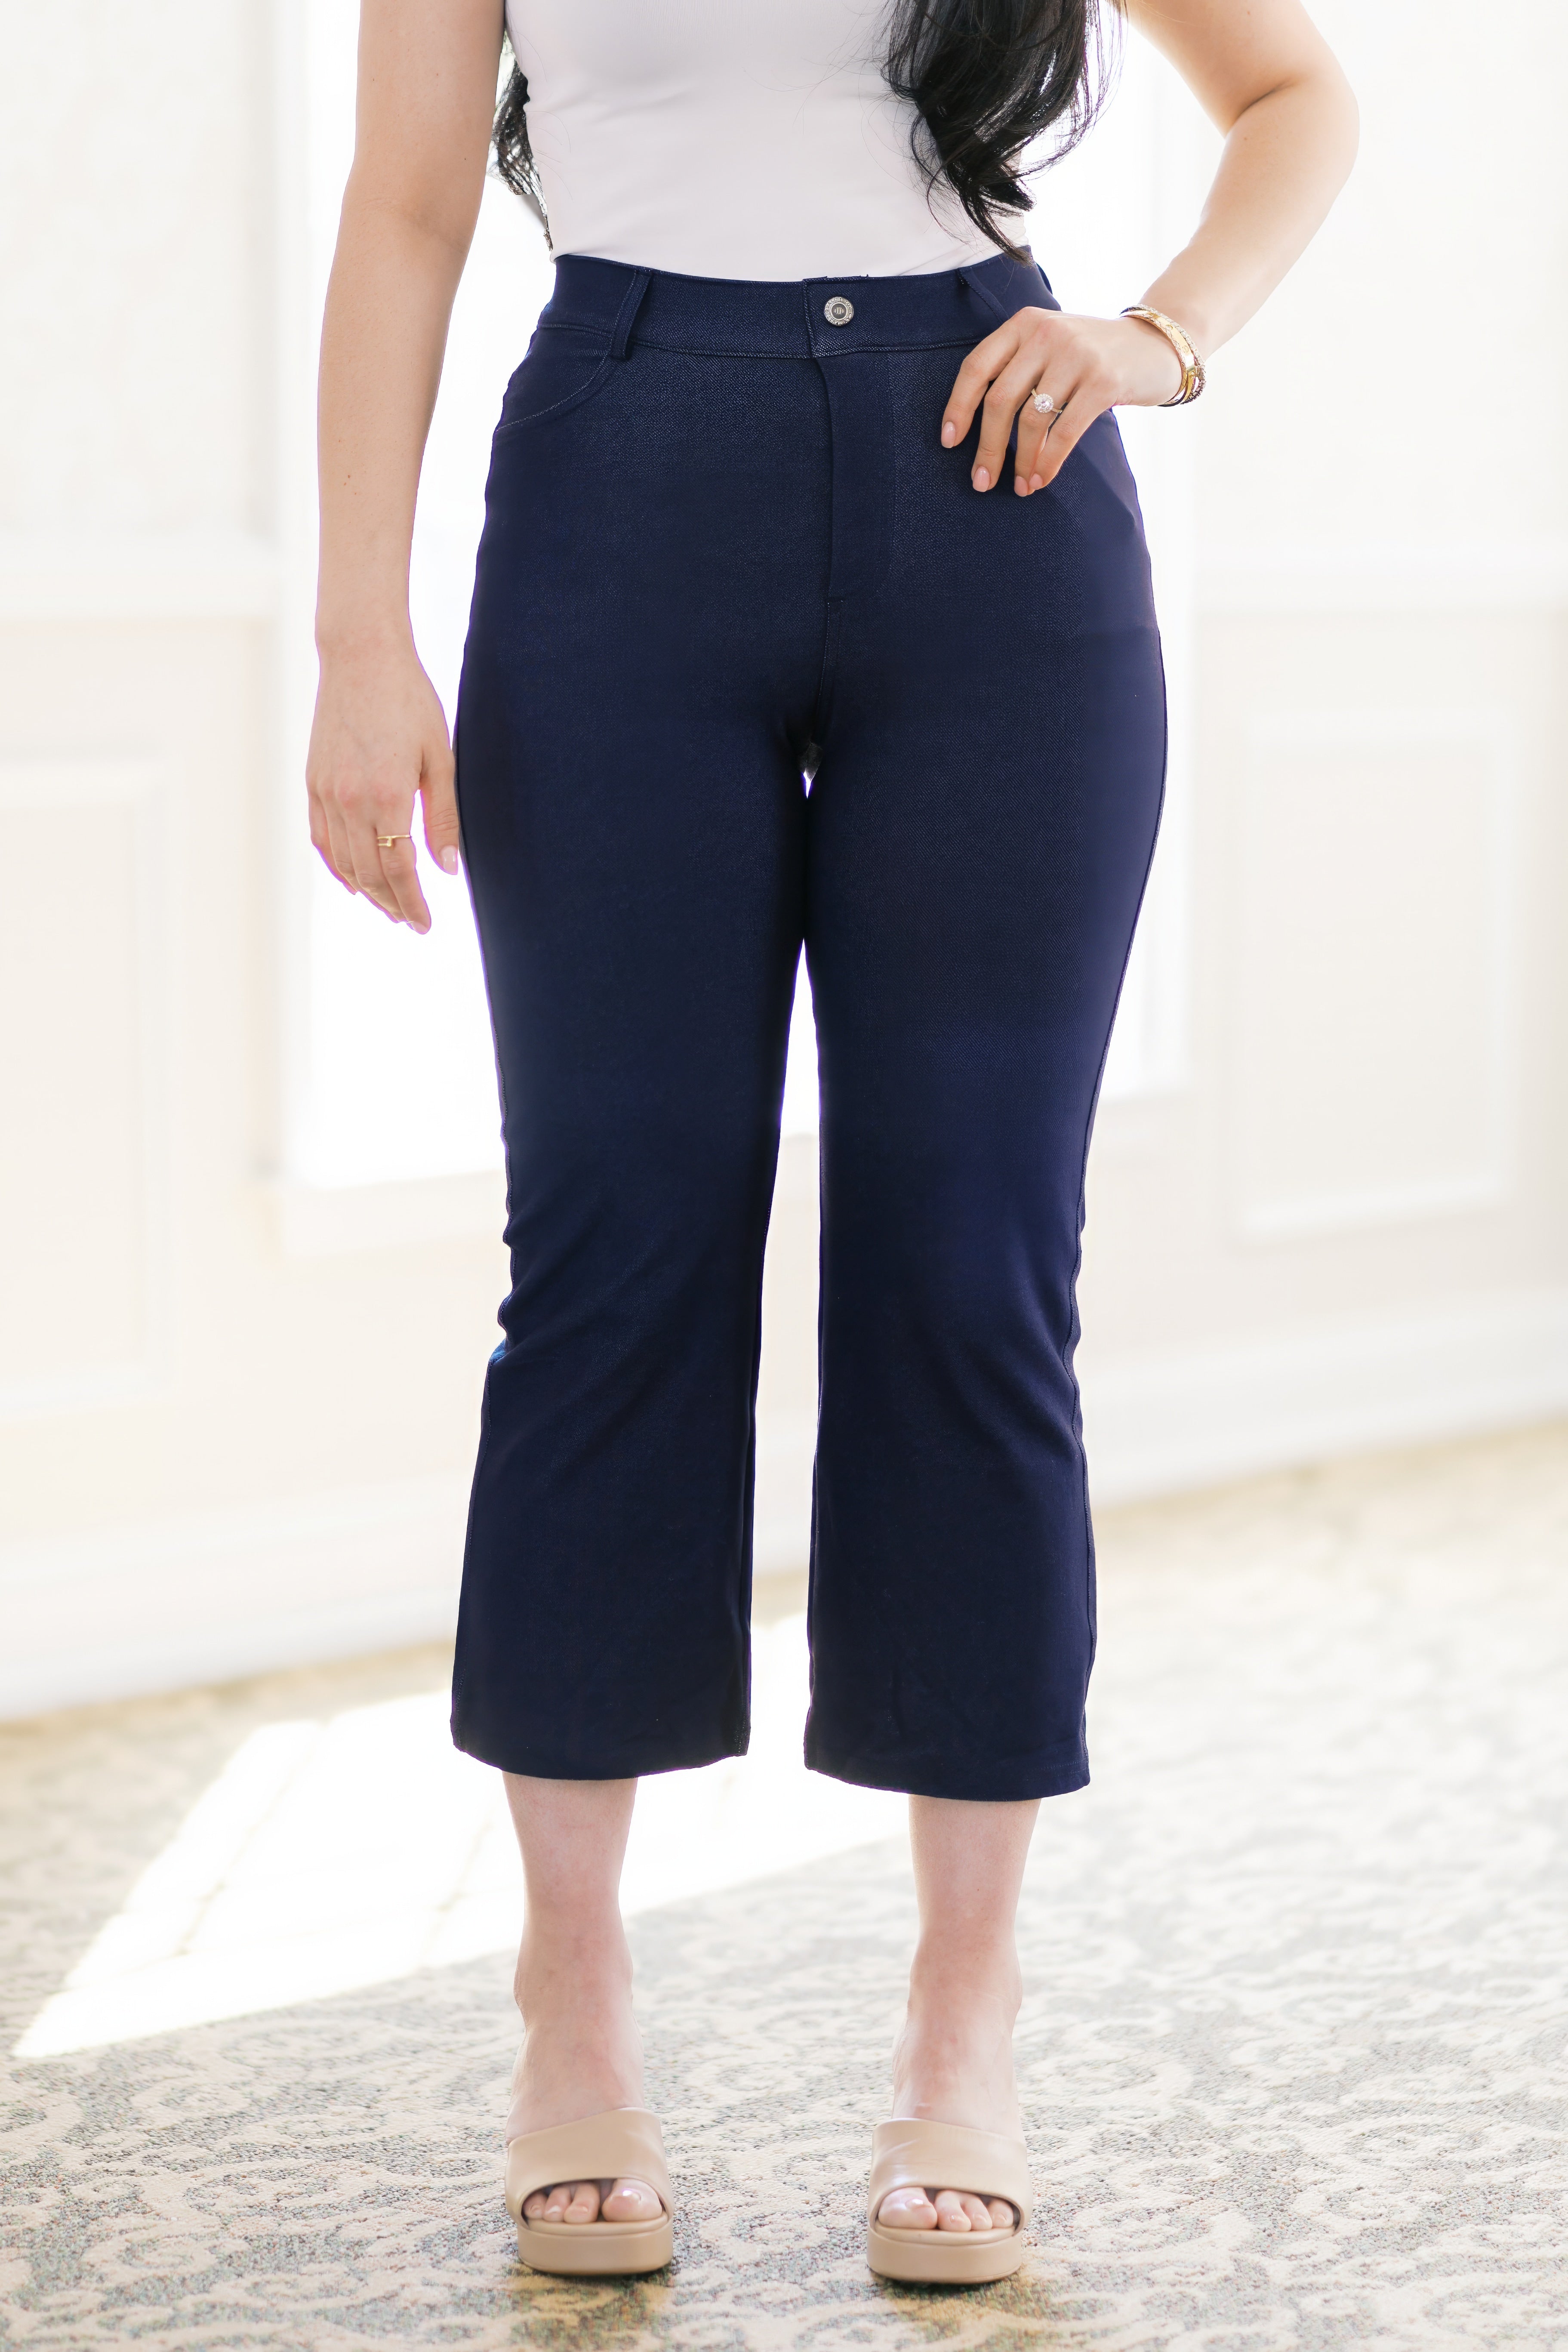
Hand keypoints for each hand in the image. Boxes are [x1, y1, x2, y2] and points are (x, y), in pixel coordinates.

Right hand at [306, 633, 459, 931]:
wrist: (361, 658)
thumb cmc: (410, 701)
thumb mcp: (440, 757)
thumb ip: (442, 816)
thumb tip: (448, 869)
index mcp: (388, 795)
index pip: (400, 869)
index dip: (413, 902)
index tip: (426, 924)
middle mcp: (351, 799)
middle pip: (371, 873)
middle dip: (393, 904)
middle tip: (411, 922)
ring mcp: (326, 792)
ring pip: (344, 862)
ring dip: (367, 891)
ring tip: (388, 907)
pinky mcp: (313, 782)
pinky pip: (322, 838)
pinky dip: (336, 866)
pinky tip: (352, 883)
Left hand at [941, 307, 1185, 497]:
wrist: (1154, 345)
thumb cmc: (1092, 356)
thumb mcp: (1050, 346)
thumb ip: (1017, 368)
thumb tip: (977, 427)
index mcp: (1024, 323)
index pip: (977, 367)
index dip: (958, 408)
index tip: (949, 443)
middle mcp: (1046, 333)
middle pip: (1000, 400)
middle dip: (987, 448)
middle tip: (980, 481)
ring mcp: (1076, 355)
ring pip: (1031, 420)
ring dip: (1020, 462)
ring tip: (1018, 486)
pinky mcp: (1103, 381)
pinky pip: (1063, 432)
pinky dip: (1048, 462)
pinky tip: (1040, 480)